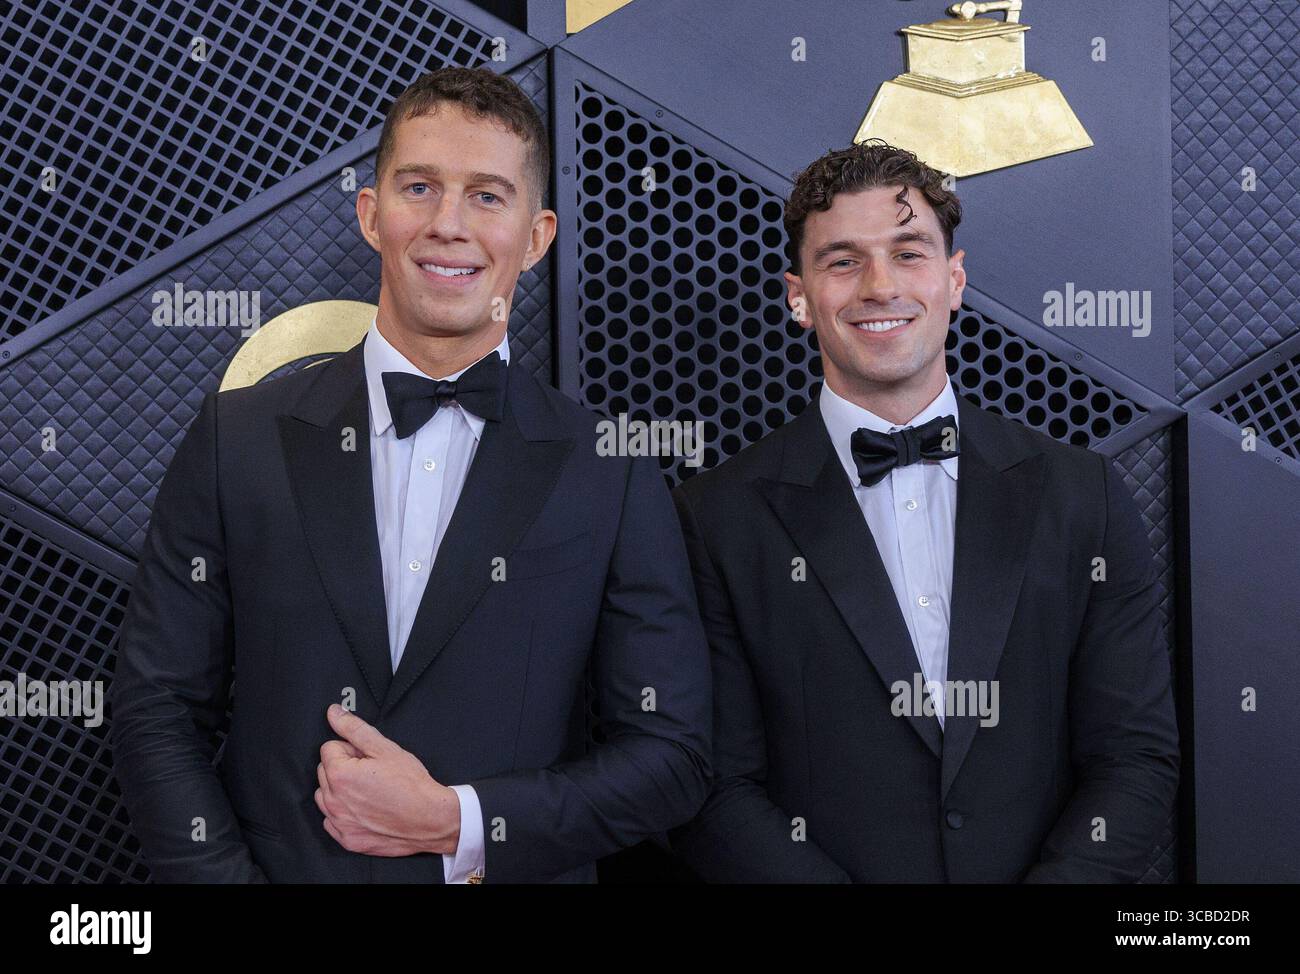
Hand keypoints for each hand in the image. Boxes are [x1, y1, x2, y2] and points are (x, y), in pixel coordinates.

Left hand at [315, 703, 460, 856]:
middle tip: (371, 773)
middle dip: (343, 767)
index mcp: (340, 775)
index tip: (368, 758)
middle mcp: (334, 801)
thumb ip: (354, 728)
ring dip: (340, 791)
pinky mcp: (347, 839)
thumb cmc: (411, 785)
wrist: (430, 819)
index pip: (329, 748)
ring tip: (368, 791)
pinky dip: (344, 814)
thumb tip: (334, 713)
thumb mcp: (385, 748)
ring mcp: (339, 823)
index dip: (351, 749)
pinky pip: (332, 821)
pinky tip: (365, 809)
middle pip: (324, 771)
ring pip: (325, 796)